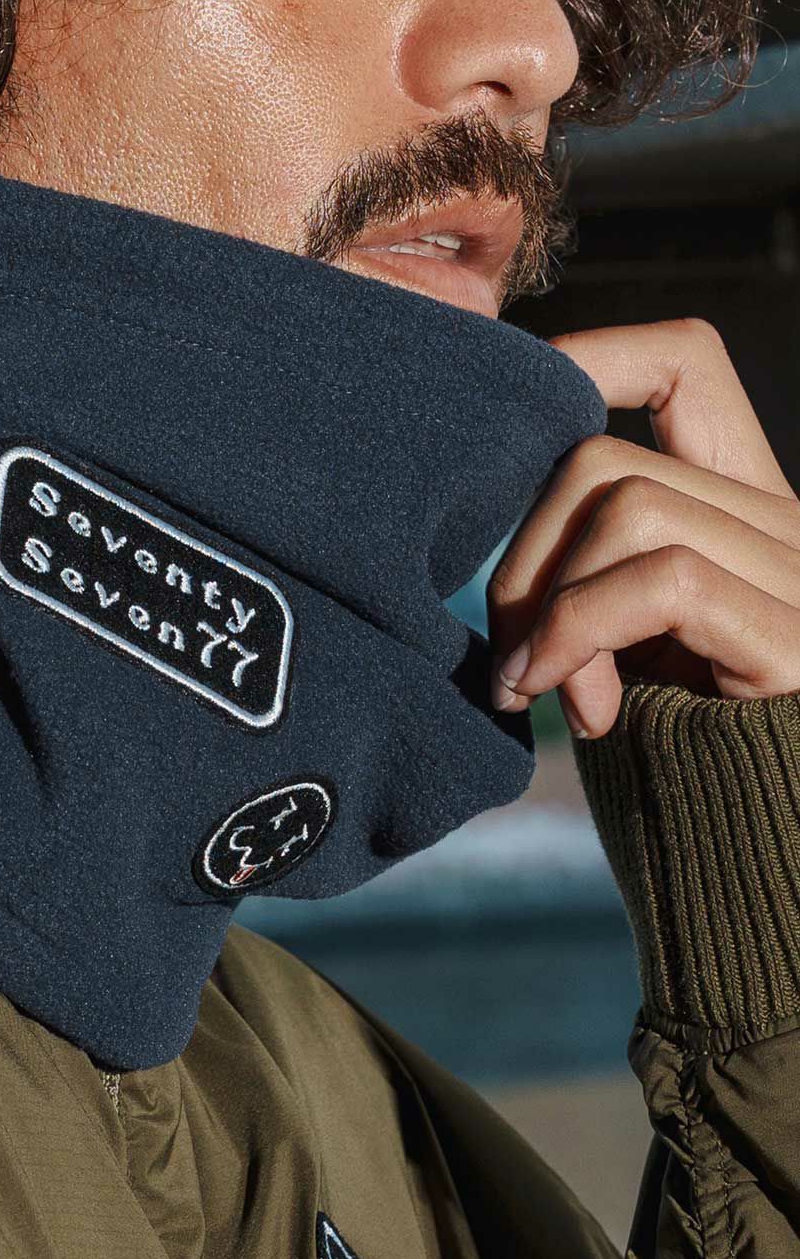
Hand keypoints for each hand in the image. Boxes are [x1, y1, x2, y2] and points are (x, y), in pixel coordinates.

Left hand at [486, 317, 799, 738]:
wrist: (776, 902)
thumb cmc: (685, 779)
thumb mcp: (628, 654)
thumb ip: (589, 578)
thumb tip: (487, 536)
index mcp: (745, 515)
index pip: (685, 361)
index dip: (589, 356)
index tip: (505, 425)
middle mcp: (785, 526)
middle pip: (601, 450)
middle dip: (519, 545)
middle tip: (509, 648)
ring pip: (622, 502)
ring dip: (546, 601)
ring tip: (545, 690)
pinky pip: (661, 578)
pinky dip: (580, 631)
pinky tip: (564, 703)